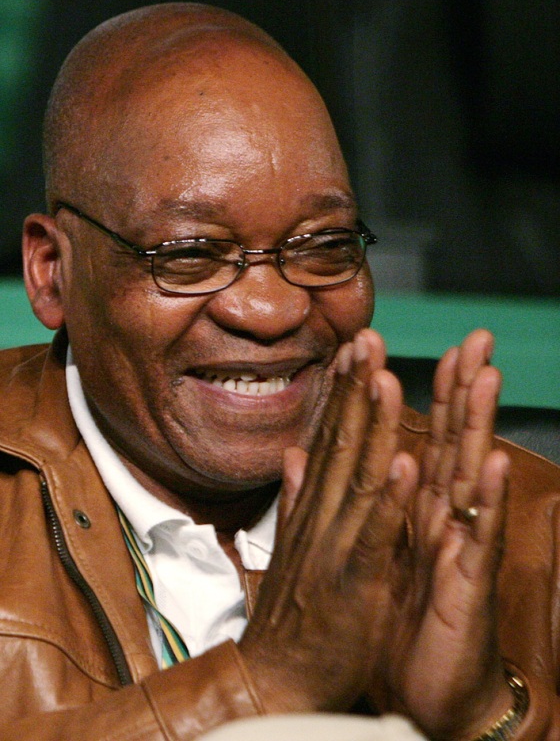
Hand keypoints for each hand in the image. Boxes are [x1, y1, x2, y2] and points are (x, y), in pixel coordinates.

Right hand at [239, 329, 417, 712]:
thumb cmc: (293, 613)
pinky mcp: (352, 581)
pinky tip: (402, 465)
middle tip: (369, 337)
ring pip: (357, 476)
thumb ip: (296, 497)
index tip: (355, 349)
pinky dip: (387, 501)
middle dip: (357, 388)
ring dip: (371, 426)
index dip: (344, 391)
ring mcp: (334, 545)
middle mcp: (321, 516)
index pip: (330, 437)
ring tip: (383, 377)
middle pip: (342, 443)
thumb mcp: (293, 546)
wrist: (276, 678)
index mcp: (313, 508)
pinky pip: (373, 536)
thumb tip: (293, 453)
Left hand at [381, 330, 511, 739]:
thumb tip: (345, 457)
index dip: (425, 392)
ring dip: (478, 427)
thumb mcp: (378, 551)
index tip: (426, 347)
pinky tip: (489, 465)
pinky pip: (479, 537)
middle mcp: (445, 516)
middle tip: (474, 339)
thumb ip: (363, 501)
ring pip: (471, 475)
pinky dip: (483, 500)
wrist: (424, 688)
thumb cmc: (404, 615)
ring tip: (485, 378)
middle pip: (456, 441)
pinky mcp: (470, 583)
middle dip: (463, 389)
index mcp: (418, 506)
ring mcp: (462, 545)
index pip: (425, 436)